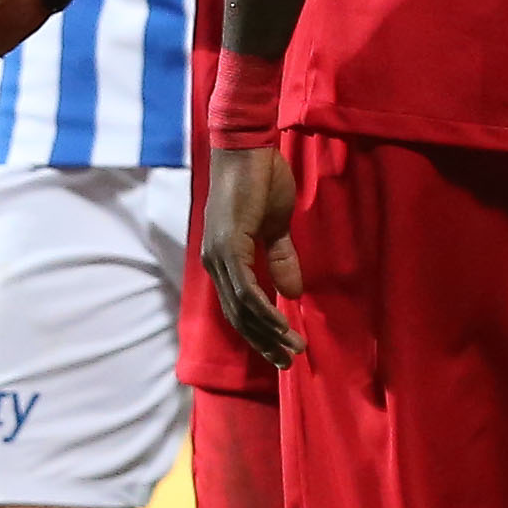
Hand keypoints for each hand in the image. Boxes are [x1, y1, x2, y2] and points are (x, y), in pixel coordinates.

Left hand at [202, 139, 304, 369]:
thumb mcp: (276, 226)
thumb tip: (293, 293)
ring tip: (292, 348)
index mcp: (223, 258)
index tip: (282, 351)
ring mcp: (219, 254)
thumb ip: (281, 258)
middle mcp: (215, 262)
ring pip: (241, 308)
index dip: (260, 332)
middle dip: (264, 341)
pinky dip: (263, 310)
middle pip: (237, 316)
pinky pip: (245, 288)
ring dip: (268, 331)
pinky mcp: (228, 244)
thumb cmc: (261, 179)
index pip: (238, 307)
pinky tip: (282, 324)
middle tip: (288, 361)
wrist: (249, 146)